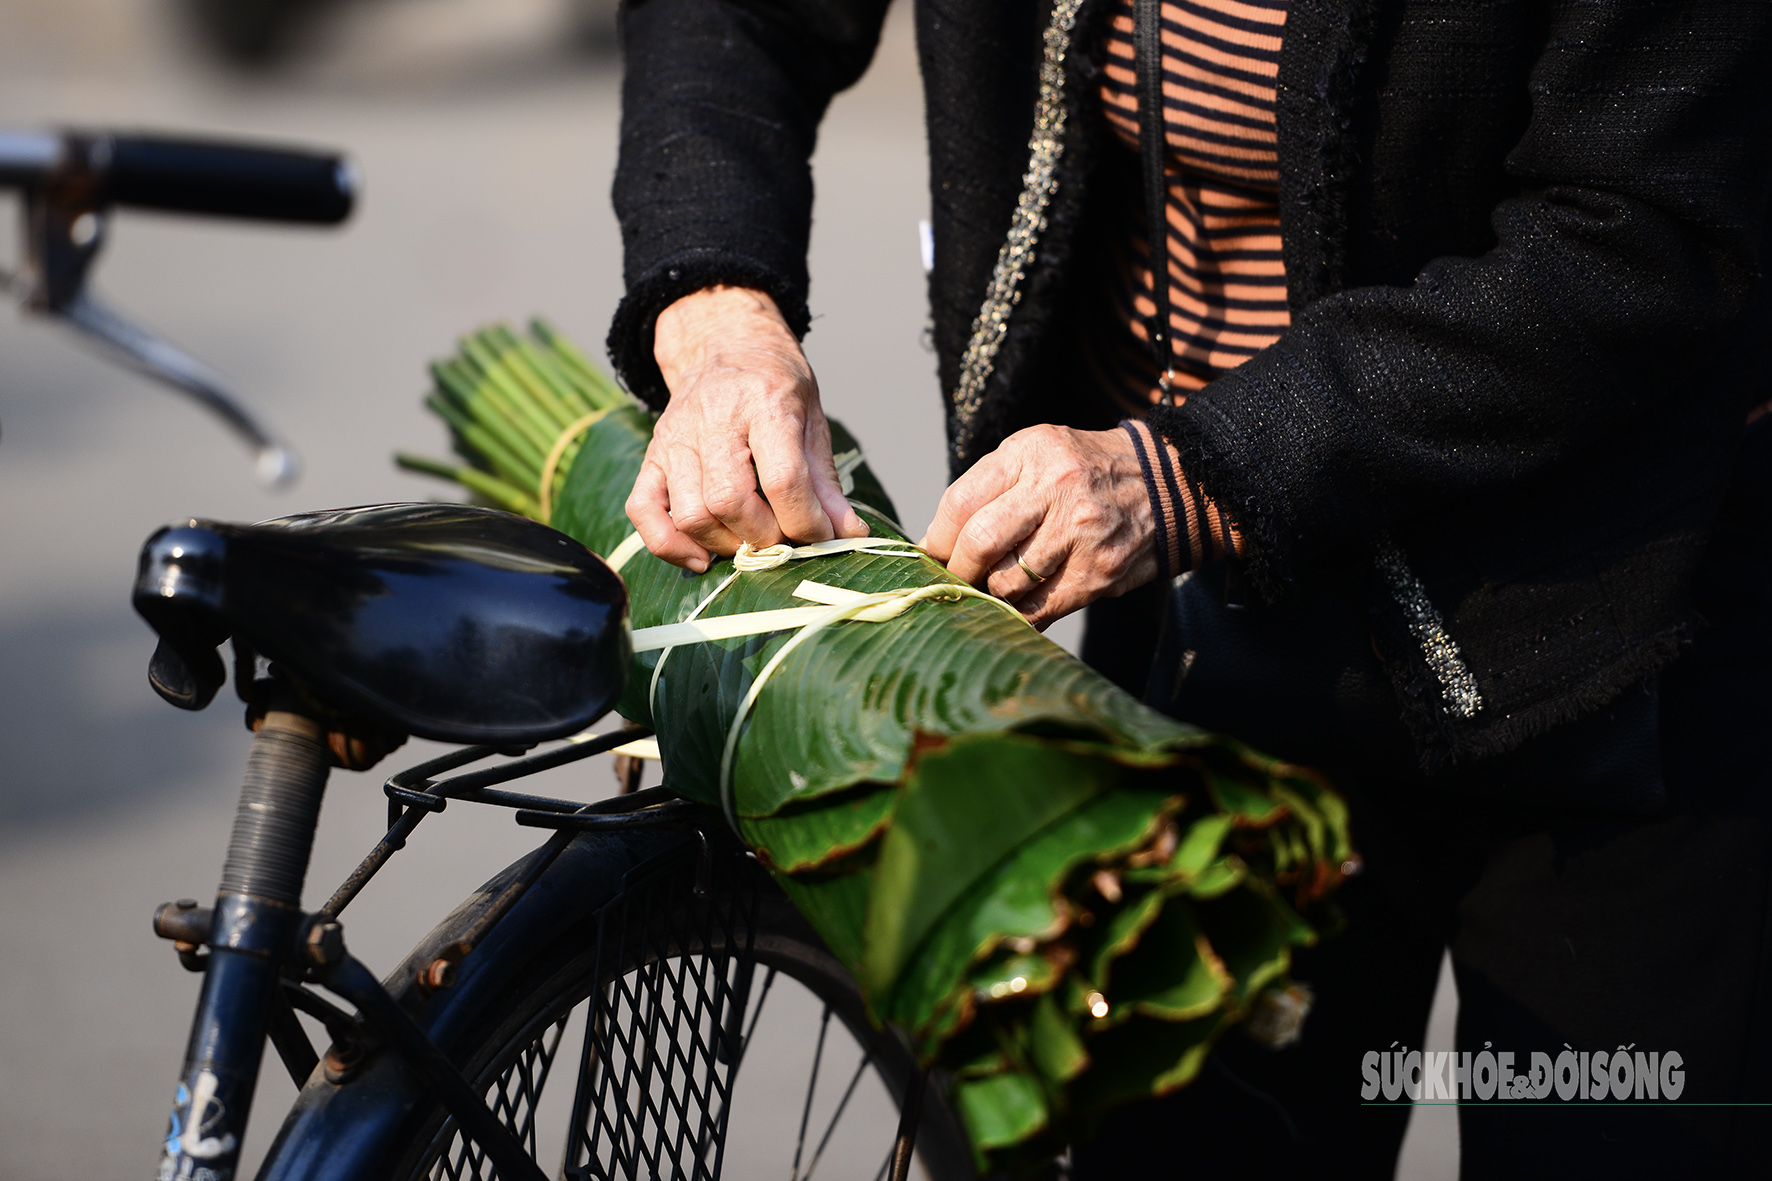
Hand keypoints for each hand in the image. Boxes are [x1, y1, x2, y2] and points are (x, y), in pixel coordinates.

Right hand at [626, 286, 866, 571]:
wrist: (724, 342)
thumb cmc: (774, 382)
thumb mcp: (812, 417)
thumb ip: (825, 480)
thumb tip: (849, 534)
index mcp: (764, 402)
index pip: (783, 479)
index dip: (807, 522)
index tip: (821, 536)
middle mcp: (712, 418)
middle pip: (730, 502)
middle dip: (765, 537)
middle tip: (784, 538)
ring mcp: (675, 437)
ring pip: (691, 514)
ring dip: (726, 544)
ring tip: (751, 541)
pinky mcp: (652, 455)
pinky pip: (644, 511)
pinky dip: (669, 545)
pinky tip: (701, 557)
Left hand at [919, 424, 1157, 628]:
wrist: (1170, 483)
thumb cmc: (1086, 471)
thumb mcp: (1039, 454)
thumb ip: (990, 488)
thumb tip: (936, 544)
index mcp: (1030, 453)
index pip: (961, 502)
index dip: (939, 537)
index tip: (935, 553)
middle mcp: (1057, 487)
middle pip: (981, 542)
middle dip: (959, 570)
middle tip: (956, 578)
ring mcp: (1081, 532)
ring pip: (1008, 582)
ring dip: (993, 592)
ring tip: (997, 586)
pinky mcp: (1099, 572)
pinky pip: (1041, 608)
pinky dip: (1020, 614)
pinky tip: (1020, 605)